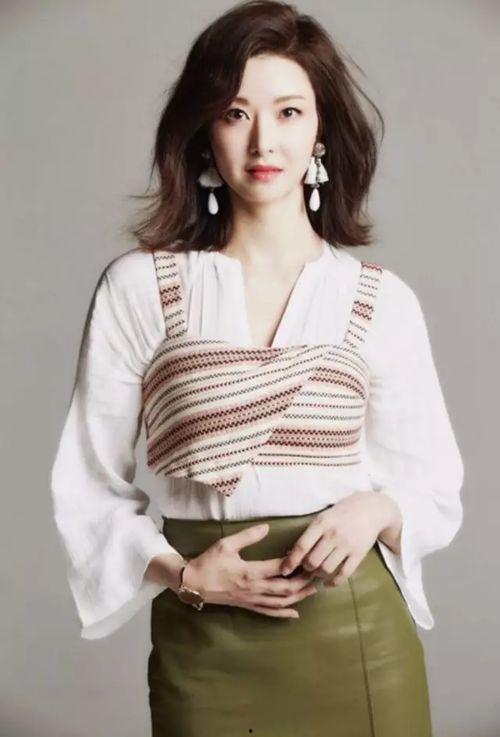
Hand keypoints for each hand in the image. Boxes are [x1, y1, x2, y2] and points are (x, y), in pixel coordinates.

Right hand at [181, 522, 318, 618]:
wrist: (193, 583)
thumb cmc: (209, 562)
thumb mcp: (226, 544)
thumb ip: (248, 536)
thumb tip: (267, 527)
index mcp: (249, 571)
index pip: (278, 568)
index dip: (294, 562)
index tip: (304, 555)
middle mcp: (253, 588)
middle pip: (285, 588)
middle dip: (303, 582)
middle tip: (316, 574)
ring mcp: (251, 599)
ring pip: (279, 602)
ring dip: (298, 597)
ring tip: (312, 591)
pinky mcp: (247, 606)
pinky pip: (268, 612)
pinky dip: (283, 613)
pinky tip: (295, 613)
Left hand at [280, 492, 398, 586]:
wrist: (371, 508)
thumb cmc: (342, 512)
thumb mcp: (324, 516)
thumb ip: (311, 533)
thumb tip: (292, 553)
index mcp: (321, 523)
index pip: (302, 546)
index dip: (291, 561)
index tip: (284, 570)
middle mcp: (333, 534)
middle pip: (312, 561)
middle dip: (306, 568)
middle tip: (306, 567)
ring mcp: (347, 545)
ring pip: (326, 569)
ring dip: (318, 574)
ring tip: (317, 572)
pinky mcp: (359, 554)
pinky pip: (344, 574)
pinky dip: (333, 582)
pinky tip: (328, 582)